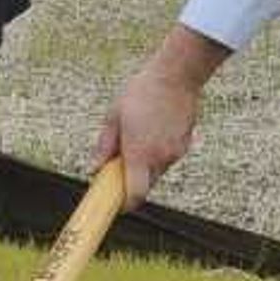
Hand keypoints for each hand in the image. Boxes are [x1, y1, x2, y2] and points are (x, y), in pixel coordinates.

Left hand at [98, 25, 227, 196]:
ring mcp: (176, 152)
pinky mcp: (185, 145)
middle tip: (119, 161)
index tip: (115, 204)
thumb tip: (94, 169)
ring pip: (157, 171)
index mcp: (140, 154)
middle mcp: (160, 158)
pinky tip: (153, 129)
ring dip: (145, 164)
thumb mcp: (113, 118)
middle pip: (145, 185)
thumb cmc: (141, 93)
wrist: (176, 76)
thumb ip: (104, 147)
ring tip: (137, 135)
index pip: (135, 195)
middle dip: (131, 179)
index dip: (125, 205)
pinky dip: (158, 153)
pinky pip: (167, 158)